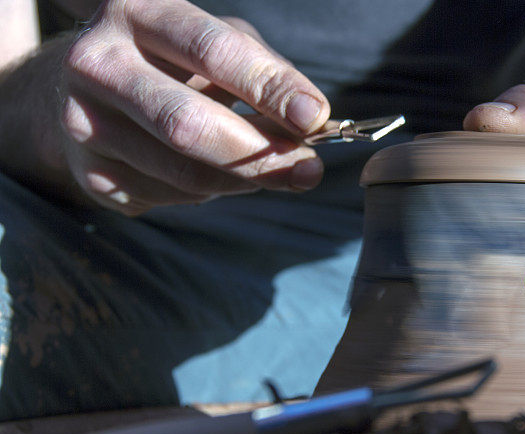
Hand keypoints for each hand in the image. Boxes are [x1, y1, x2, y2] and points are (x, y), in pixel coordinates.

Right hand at [58, 0, 329, 214]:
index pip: (212, 51)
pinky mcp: (89, 172)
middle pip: (188, 124)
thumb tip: (314, 121)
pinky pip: (170, 198)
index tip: (315, 118)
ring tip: (274, 171)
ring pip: (184, 174)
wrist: (82, 88)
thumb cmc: (171, 59)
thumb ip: (265, 72)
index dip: (268, 88)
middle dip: (260, 154)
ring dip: (244, 180)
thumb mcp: (217, 41)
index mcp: (136, 12)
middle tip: (308, 169)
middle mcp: (98, 64)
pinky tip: (216, 174)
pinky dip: (209, 192)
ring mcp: (84, 123)